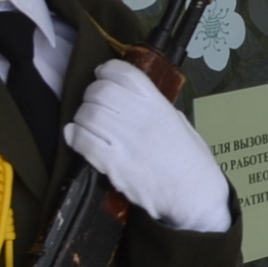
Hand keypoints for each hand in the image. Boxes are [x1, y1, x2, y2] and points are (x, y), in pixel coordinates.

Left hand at [64, 59, 231, 232]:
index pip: (123, 73)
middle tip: (93, 104)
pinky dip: (74, 136)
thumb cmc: (193, 161)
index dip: (106, 71)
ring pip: (87, 114)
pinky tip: (77, 137)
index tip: (102, 77)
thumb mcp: (181, 124)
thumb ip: (157, 110)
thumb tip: (135, 103)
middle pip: (100, 91)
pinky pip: (82, 140)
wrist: (193, 195)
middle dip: (91, 95)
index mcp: (158, 105)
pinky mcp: (112, 163)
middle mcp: (141, 117)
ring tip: (86, 124)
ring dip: (82, 117)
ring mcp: (125, 140)